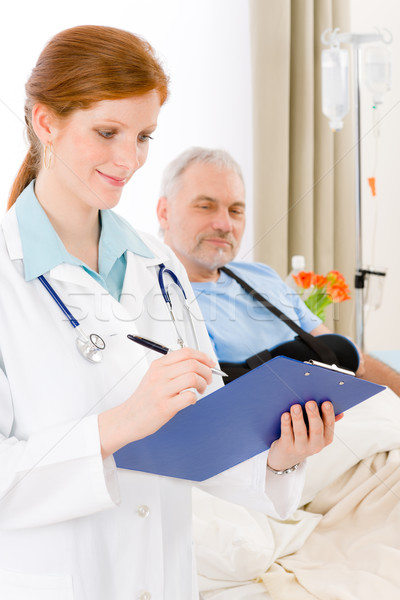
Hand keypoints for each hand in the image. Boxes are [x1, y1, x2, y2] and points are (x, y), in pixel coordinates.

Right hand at [99, 347, 214, 457]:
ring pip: (192, 378)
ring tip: (200, 390)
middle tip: (207, 379)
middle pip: (192, 364)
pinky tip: (190, 400)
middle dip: (207, 371)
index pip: (186, 352)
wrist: (128, 418)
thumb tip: (197, 364)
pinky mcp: (165, 406)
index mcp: (158, 365)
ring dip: (203, 384)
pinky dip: (195, 398)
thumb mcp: (154, 376)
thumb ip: (172, 368)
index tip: (209, 363)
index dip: (203, 356)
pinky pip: (189, 397)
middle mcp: (159, 375)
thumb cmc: (144, 399)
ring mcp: (161, 391)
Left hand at [267, 400, 335, 471]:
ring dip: (298, 418)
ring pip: (300, 432)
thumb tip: (340, 413)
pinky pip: (287, 434)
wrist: (287, 457)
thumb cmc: (304, 437)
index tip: (326, 402)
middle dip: (313, 415)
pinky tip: (285, 414)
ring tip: (295, 406)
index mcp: (326, 439)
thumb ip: (325, 421)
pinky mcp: (287, 447)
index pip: (329, 426)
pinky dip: (286, 424)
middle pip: (316, 430)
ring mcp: (301, 448)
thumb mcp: (316, 432)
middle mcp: (315, 445)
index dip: (328, 414)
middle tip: (310, 402)